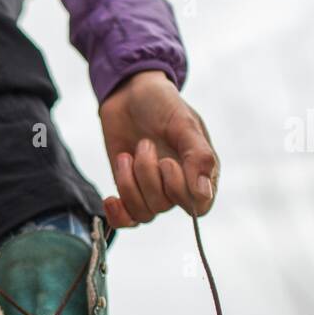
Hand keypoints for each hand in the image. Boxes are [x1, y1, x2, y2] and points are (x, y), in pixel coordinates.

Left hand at [99, 71, 218, 226]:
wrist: (130, 94)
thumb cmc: (162, 105)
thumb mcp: (184, 123)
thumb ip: (198, 156)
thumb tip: (203, 192)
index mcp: (201, 171)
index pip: (199, 206)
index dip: (180, 191)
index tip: (167, 162)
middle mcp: (179, 186)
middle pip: (165, 205)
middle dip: (148, 175)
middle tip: (144, 143)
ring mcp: (153, 190)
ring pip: (143, 212)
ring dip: (129, 184)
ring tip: (127, 155)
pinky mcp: (130, 191)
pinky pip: (126, 220)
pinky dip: (117, 214)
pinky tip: (110, 199)